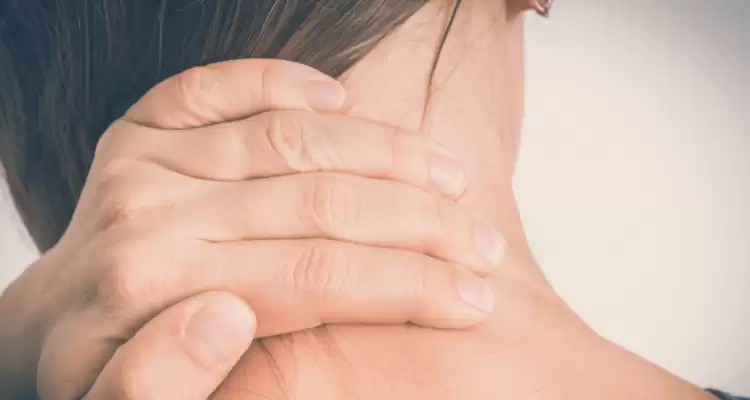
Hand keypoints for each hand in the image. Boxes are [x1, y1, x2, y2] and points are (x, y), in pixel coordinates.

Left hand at [0, 59, 505, 398]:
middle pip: (321, 202)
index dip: (409, 286)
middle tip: (485, 242)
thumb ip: (161, 379)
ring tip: (450, 176)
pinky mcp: (146, 124)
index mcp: (157, 284)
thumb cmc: (104, 369)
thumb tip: (224, 313)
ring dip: (387, 152)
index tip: (476, 297)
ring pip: (295, 137)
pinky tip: (340, 100)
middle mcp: (153, 208)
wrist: (52, 324)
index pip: (316, 276)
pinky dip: (286, 81)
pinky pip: (222, 83)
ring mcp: (150, 156)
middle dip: (421, 223)